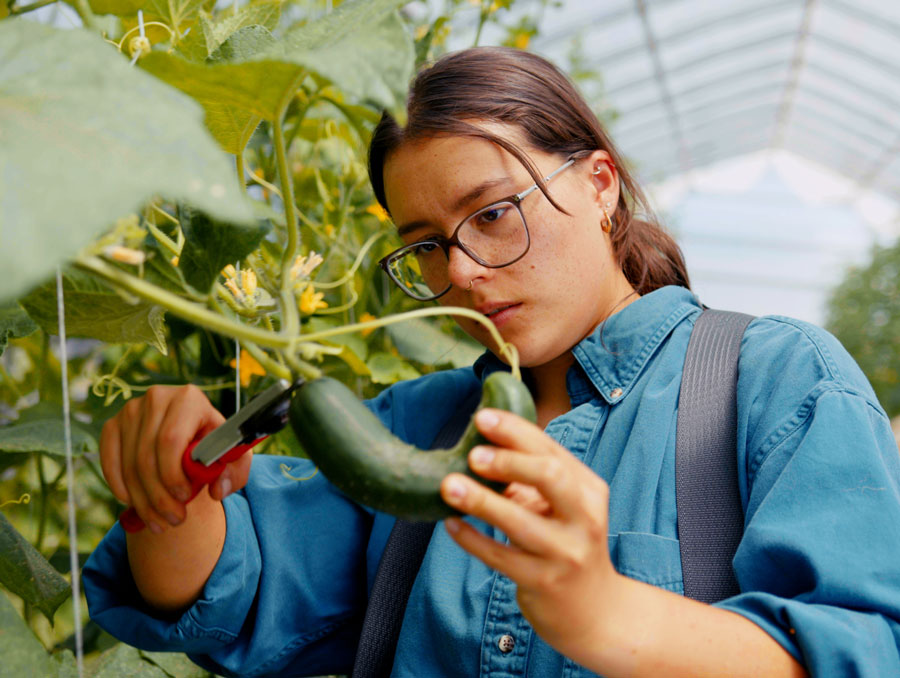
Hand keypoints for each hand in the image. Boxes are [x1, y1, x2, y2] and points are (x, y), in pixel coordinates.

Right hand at [100, 385, 247, 533]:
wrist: (191, 433)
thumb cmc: (214, 444)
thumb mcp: (234, 456)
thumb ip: (235, 473)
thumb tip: (217, 489)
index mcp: (189, 399)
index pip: (171, 440)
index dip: (173, 474)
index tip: (184, 498)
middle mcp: (157, 398)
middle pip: (147, 456)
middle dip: (160, 497)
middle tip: (174, 520)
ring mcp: (130, 410)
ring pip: (130, 465)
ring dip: (143, 501)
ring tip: (160, 521)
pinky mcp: (113, 424)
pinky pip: (110, 463)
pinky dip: (121, 488)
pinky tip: (135, 504)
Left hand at [440, 407, 622, 660]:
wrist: (594, 611)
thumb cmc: (568, 544)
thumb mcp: (563, 508)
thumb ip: (531, 478)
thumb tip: (482, 442)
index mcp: (588, 489)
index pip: (552, 451)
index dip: (515, 432)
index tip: (482, 418)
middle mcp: (584, 518)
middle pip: (550, 477)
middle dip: (509, 461)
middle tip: (472, 454)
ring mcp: (565, 553)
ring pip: (520, 522)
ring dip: (481, 501)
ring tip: (448, 486)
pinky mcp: (543, 582)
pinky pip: (501, 558)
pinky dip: (473, 540)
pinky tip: (451, 524)